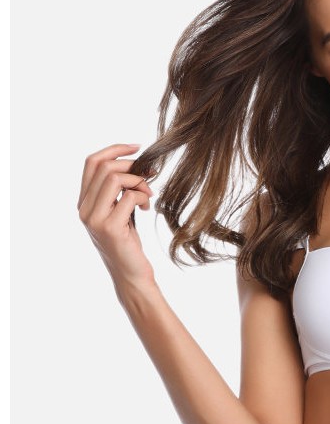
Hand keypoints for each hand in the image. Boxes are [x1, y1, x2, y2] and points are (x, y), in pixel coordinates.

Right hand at [78, 143, 156, 290]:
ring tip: (148, 196)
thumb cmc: (128, 245)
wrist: (131, 276)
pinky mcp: (110, 228)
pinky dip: (143, 197)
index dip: (115, 149)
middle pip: (103, 166)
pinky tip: (147, 208)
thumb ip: (118, 192)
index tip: (137, 148)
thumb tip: (134, 164)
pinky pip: (129, 197)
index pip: (91, 162)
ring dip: (138, 182)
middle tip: (150, 176)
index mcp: (84, 202)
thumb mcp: (120, 213)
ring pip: (114, 179)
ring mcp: (95, 219)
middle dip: (131, 165)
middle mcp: (84, 209)